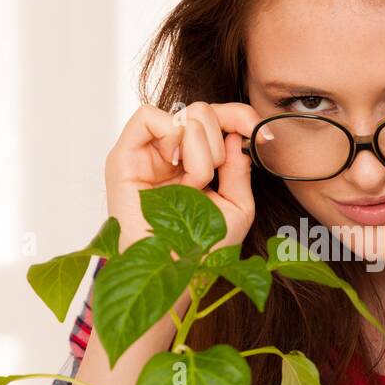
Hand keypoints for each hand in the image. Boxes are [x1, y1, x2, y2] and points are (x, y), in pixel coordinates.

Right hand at [104, 101, 260, 252]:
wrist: (175, 273)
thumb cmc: (202, 250)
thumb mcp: (236, 206)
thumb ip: (238, 169)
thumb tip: (236, 134)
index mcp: (192, 164)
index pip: (216, 119)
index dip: (240, 117)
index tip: (261, 135)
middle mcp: (168, 155)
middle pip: (202, 111)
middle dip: (218, 142)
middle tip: (211, 177)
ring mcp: (145, 155)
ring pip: (183, 115)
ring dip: (200, 150)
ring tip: (192, 183)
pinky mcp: (123, 157)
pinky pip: (147, 116)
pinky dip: (172, 135)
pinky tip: (174, 163)